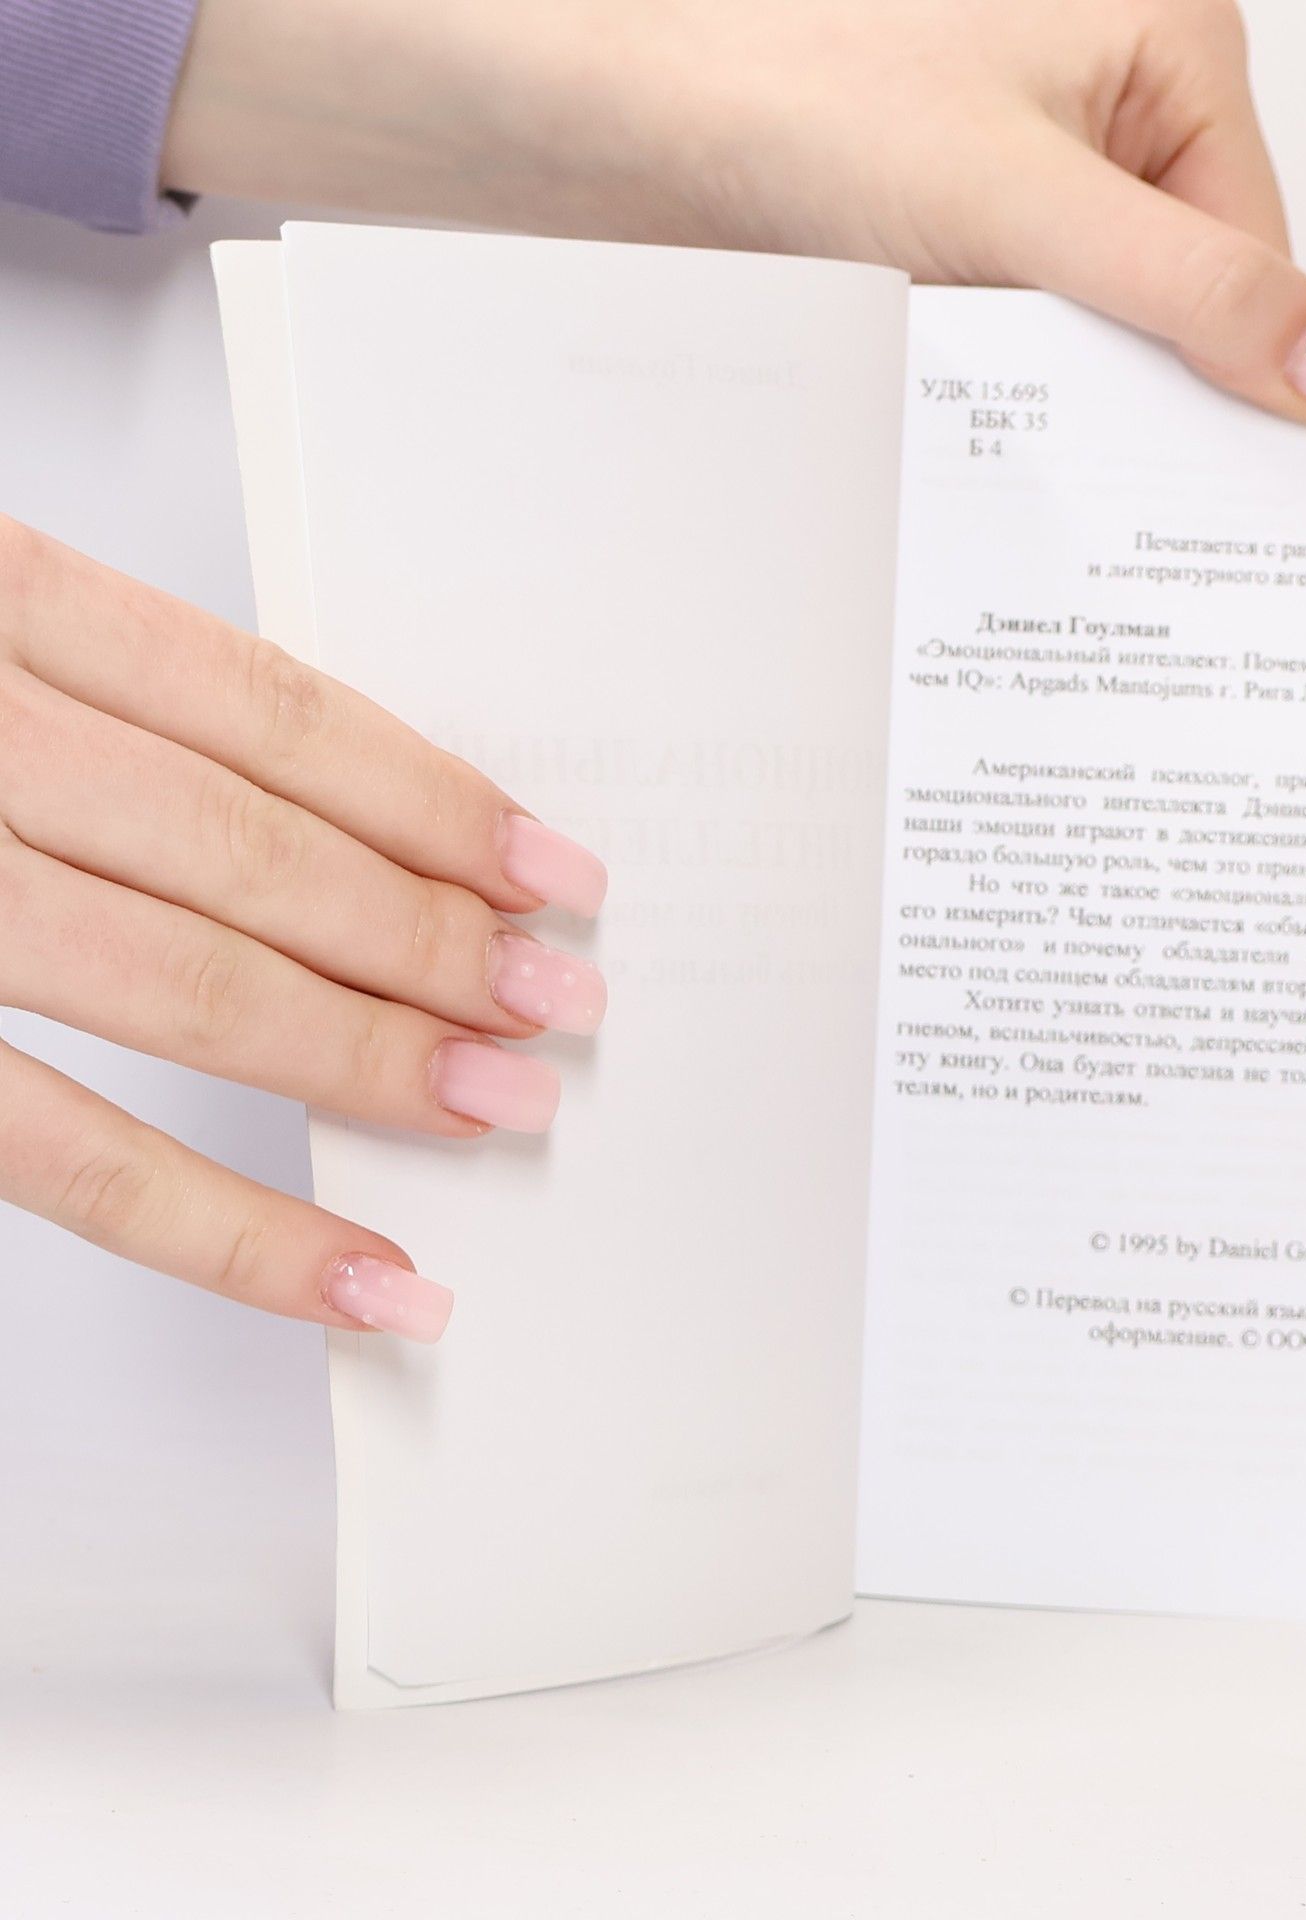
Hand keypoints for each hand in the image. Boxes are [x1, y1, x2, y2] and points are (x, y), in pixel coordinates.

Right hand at [0, 521, 607, 1340]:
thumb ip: (77, 687)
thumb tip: (307, 821)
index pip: (255, 706)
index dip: (423, 791)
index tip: (545, 862)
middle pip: (238, 849)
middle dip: (420, 935)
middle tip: (559, 1000)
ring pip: (170, 989)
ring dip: (361, 1061)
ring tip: (501, 1107)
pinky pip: (55, 1156)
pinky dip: (222, 1229)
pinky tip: (352, 1276)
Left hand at [161, 0, 1305, 446]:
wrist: (609, 103)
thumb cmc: (787, 83)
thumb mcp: (1022, 208)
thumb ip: (1197, 300)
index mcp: (1172, 40)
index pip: (1264, 255)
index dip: (1260, 383)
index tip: (1271, 508)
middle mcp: (1116, 99)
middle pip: (1195, 300)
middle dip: (1164, 405)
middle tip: (1161, 529)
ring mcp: (1038, 172)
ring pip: (1116, 335)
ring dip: (1084, 412)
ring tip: (1053, 477)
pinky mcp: (967, 234)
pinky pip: (1040, 343)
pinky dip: (1023, 403)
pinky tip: (998, 447)